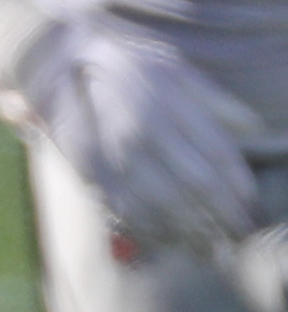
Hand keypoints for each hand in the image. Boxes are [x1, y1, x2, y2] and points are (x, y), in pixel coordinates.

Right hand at [9, 16, 261, 258]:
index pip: (220, 155)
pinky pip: (124, 208)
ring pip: (162, 204)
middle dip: (222, 218)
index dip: (239, 190)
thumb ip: (216, 100)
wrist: (55, 61)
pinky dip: (149, 230)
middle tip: (237, 239)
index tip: (252, 212)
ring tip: (209, 249)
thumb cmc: (126, 65)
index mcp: (173, 105)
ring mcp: (116, 153)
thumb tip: (255, 128)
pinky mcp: (88, 170)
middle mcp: (146, 130)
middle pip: (197, 185)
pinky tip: (167, 242)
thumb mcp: (176, 69)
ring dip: (190, 231)